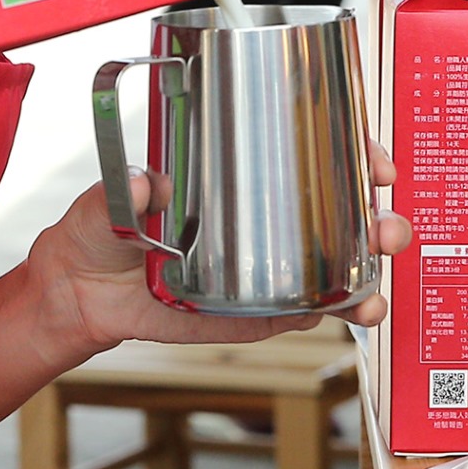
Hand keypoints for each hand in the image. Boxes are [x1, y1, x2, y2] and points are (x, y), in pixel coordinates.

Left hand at [27, 149, 406, 359]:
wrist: (79, 292)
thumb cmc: (100, 227)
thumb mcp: (109, 196)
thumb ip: (126, 189)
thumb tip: (146, 183)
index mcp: (238, 174)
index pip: (312, 154)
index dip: (356, 154)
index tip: (375, 164)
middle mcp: (262, 219)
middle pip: (341, 215)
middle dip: (380, 223)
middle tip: (388, 230)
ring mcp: (261, 268)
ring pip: (332, 270)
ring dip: (366, 280)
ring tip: (373, 295)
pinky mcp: (247, 313)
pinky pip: (294, 313)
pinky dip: (325, 314)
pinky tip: (343, 313)